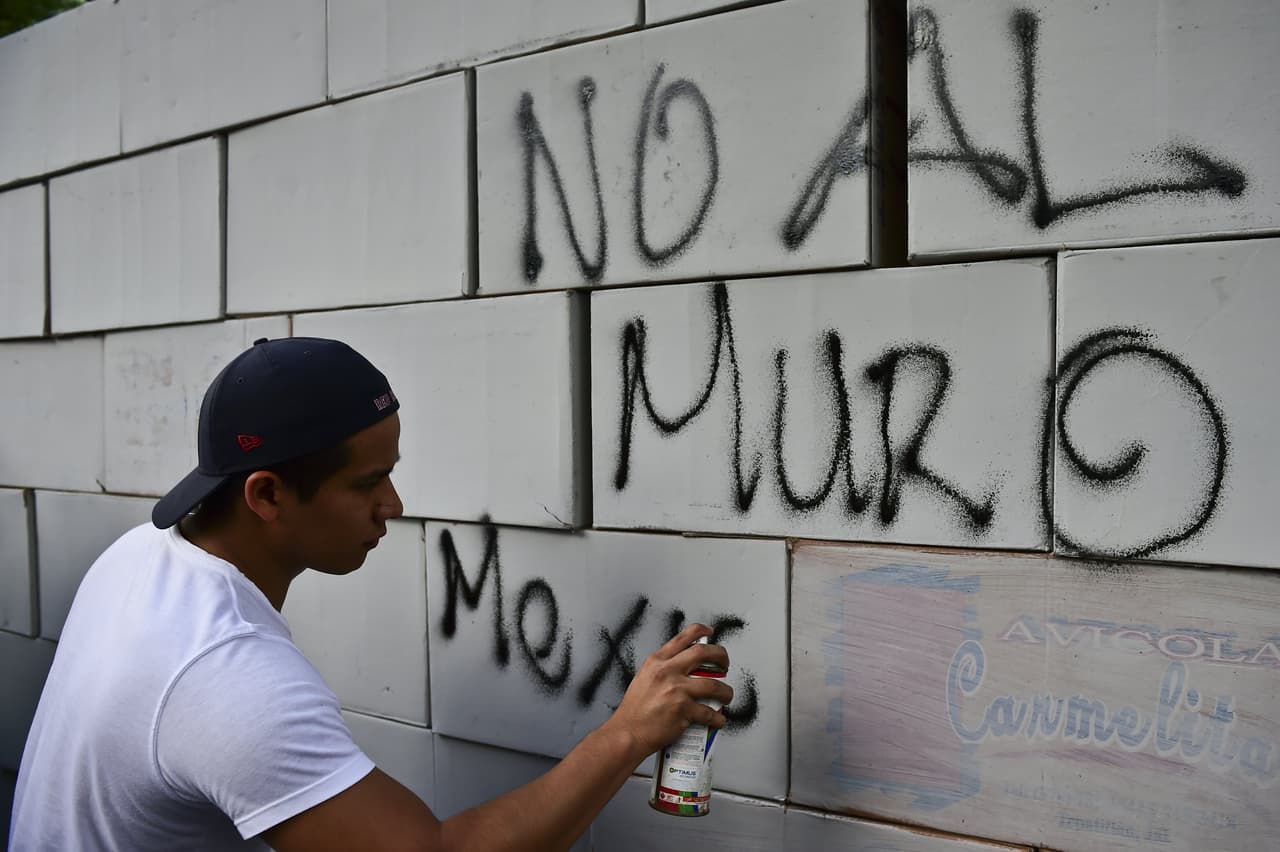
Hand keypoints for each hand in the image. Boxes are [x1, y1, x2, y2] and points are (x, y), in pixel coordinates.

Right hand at [603, 623, 734, 762]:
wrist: (628, 733)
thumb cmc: (634, 711)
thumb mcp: (644, 678)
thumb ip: (663, 670)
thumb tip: (684, 668)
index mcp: (657, 662)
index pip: (683, 638)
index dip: (701, 631)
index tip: (710, 632)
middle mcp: (667, 672)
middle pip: (703, 653)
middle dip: (721, 656)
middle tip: (724, 664)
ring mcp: (676, 691)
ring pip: (714, 685)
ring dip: (725, 691)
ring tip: (726, 695)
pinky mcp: (683, 711)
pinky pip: (709, 713)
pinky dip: (718, 718)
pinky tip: (718, 719)